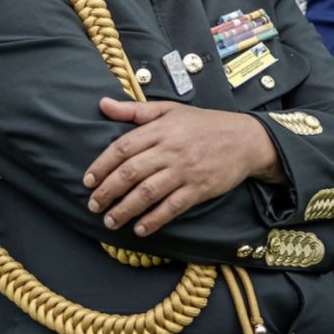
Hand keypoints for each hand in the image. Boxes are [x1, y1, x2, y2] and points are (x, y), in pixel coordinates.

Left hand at [83, 98, 281, 236]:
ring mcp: (184, 171)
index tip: (88, 181)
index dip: (101, 165)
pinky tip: (140, 229)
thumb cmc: (204, 124)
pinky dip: (154, 220)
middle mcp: (170, 150)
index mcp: (160, 129)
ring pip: (147, 193)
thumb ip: (134, 110)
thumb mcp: (169, 109)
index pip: (122, 148)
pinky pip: (172, 207)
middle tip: (93, 206)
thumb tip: (102, 104)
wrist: (245, 139)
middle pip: (131, 173)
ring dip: (125, 210)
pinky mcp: (199, 189)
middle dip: (107, 191)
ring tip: (110, 221)